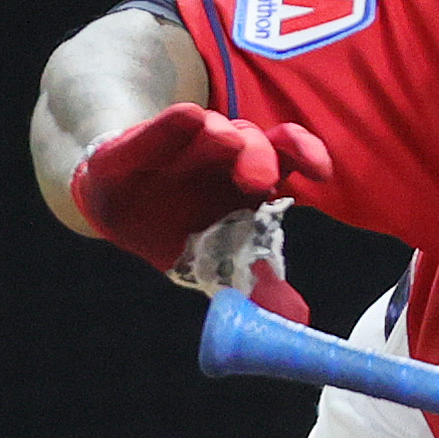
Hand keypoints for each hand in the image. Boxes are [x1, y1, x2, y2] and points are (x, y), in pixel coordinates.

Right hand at [70, 103, 330, 271]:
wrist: (118, 210)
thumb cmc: (181, 229)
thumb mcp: (220, 262)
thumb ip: (257, 286)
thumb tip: (297, 320)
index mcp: (252, 178)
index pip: (288, 153)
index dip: (307, 154)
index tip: (320, 172)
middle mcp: (227, 154)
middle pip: (253, 142)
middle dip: (260, 157)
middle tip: (258, 180)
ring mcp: (186, 144)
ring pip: (213, 130)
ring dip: (222, 135)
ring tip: (222, 142)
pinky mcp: (144, 143)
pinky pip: (162, 129)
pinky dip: (174, 125)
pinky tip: (186, 117)